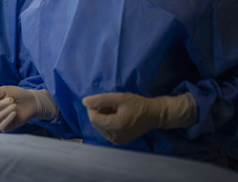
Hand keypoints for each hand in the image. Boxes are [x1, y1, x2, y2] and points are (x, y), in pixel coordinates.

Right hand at [0, 86, 57, 132]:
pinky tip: (14, 113)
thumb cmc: (17, 94)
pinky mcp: (6, 127)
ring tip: (14, 106)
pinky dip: (8, 119)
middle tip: (11, 100)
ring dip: (5, 111)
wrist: (31, 101)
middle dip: (0, 105)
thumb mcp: (5, 90)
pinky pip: (2, 126)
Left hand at [82, 92, 196, 144]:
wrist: (154, 115)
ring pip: (99, 127)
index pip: (93, 117)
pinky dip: (107, 122)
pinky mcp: (119, 141)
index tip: (100, 100)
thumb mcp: (119, 97)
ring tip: (114, 109)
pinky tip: (116, 116)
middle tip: (110, 104)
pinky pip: (106, 131)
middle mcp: (115, 137)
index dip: (92, 107)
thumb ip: (100, 99)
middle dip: (98, 112)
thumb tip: (84, 101)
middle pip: (95, 123)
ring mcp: (117, 141)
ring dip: (102, 117)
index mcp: (115, 126)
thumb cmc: (138, 104)